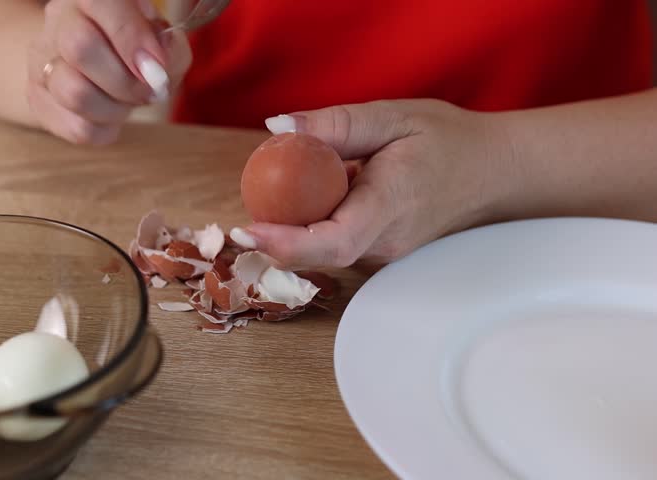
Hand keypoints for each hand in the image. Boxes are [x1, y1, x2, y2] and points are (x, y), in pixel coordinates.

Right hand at [27, 0, 191, 143]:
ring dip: (115, 108)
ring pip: (75, 93)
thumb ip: (169, 47)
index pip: (100, 3)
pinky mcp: (39, 100)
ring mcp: (42, 62)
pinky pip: (77, 127)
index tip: (156, 67)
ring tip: (126, 102)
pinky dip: (105, 128)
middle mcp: (59, 22)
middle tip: (147, 91)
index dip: (131, 37)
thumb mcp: (159, 41)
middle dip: (126, 81)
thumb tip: (158, 65)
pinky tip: (109, 115)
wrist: (89, 71)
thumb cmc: (132, 52)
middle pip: (79, 47)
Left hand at [234, 100, 516, 267]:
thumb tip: (277, 127)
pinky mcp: (378, 255)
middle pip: (316, 251)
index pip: (333, 241)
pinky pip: (334, 244)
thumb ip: (335, 125)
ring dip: (295, 224)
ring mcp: (383, 255)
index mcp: (390, 204)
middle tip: (251, 200)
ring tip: (298, 184)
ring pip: (322, 250)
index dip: (286, 243)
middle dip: (274, 233)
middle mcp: (385, 242)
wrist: (492, 173)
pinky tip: (324, 191)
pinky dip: (315, 222)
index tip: (246, 231)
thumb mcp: (392, 117)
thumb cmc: (446, 141)